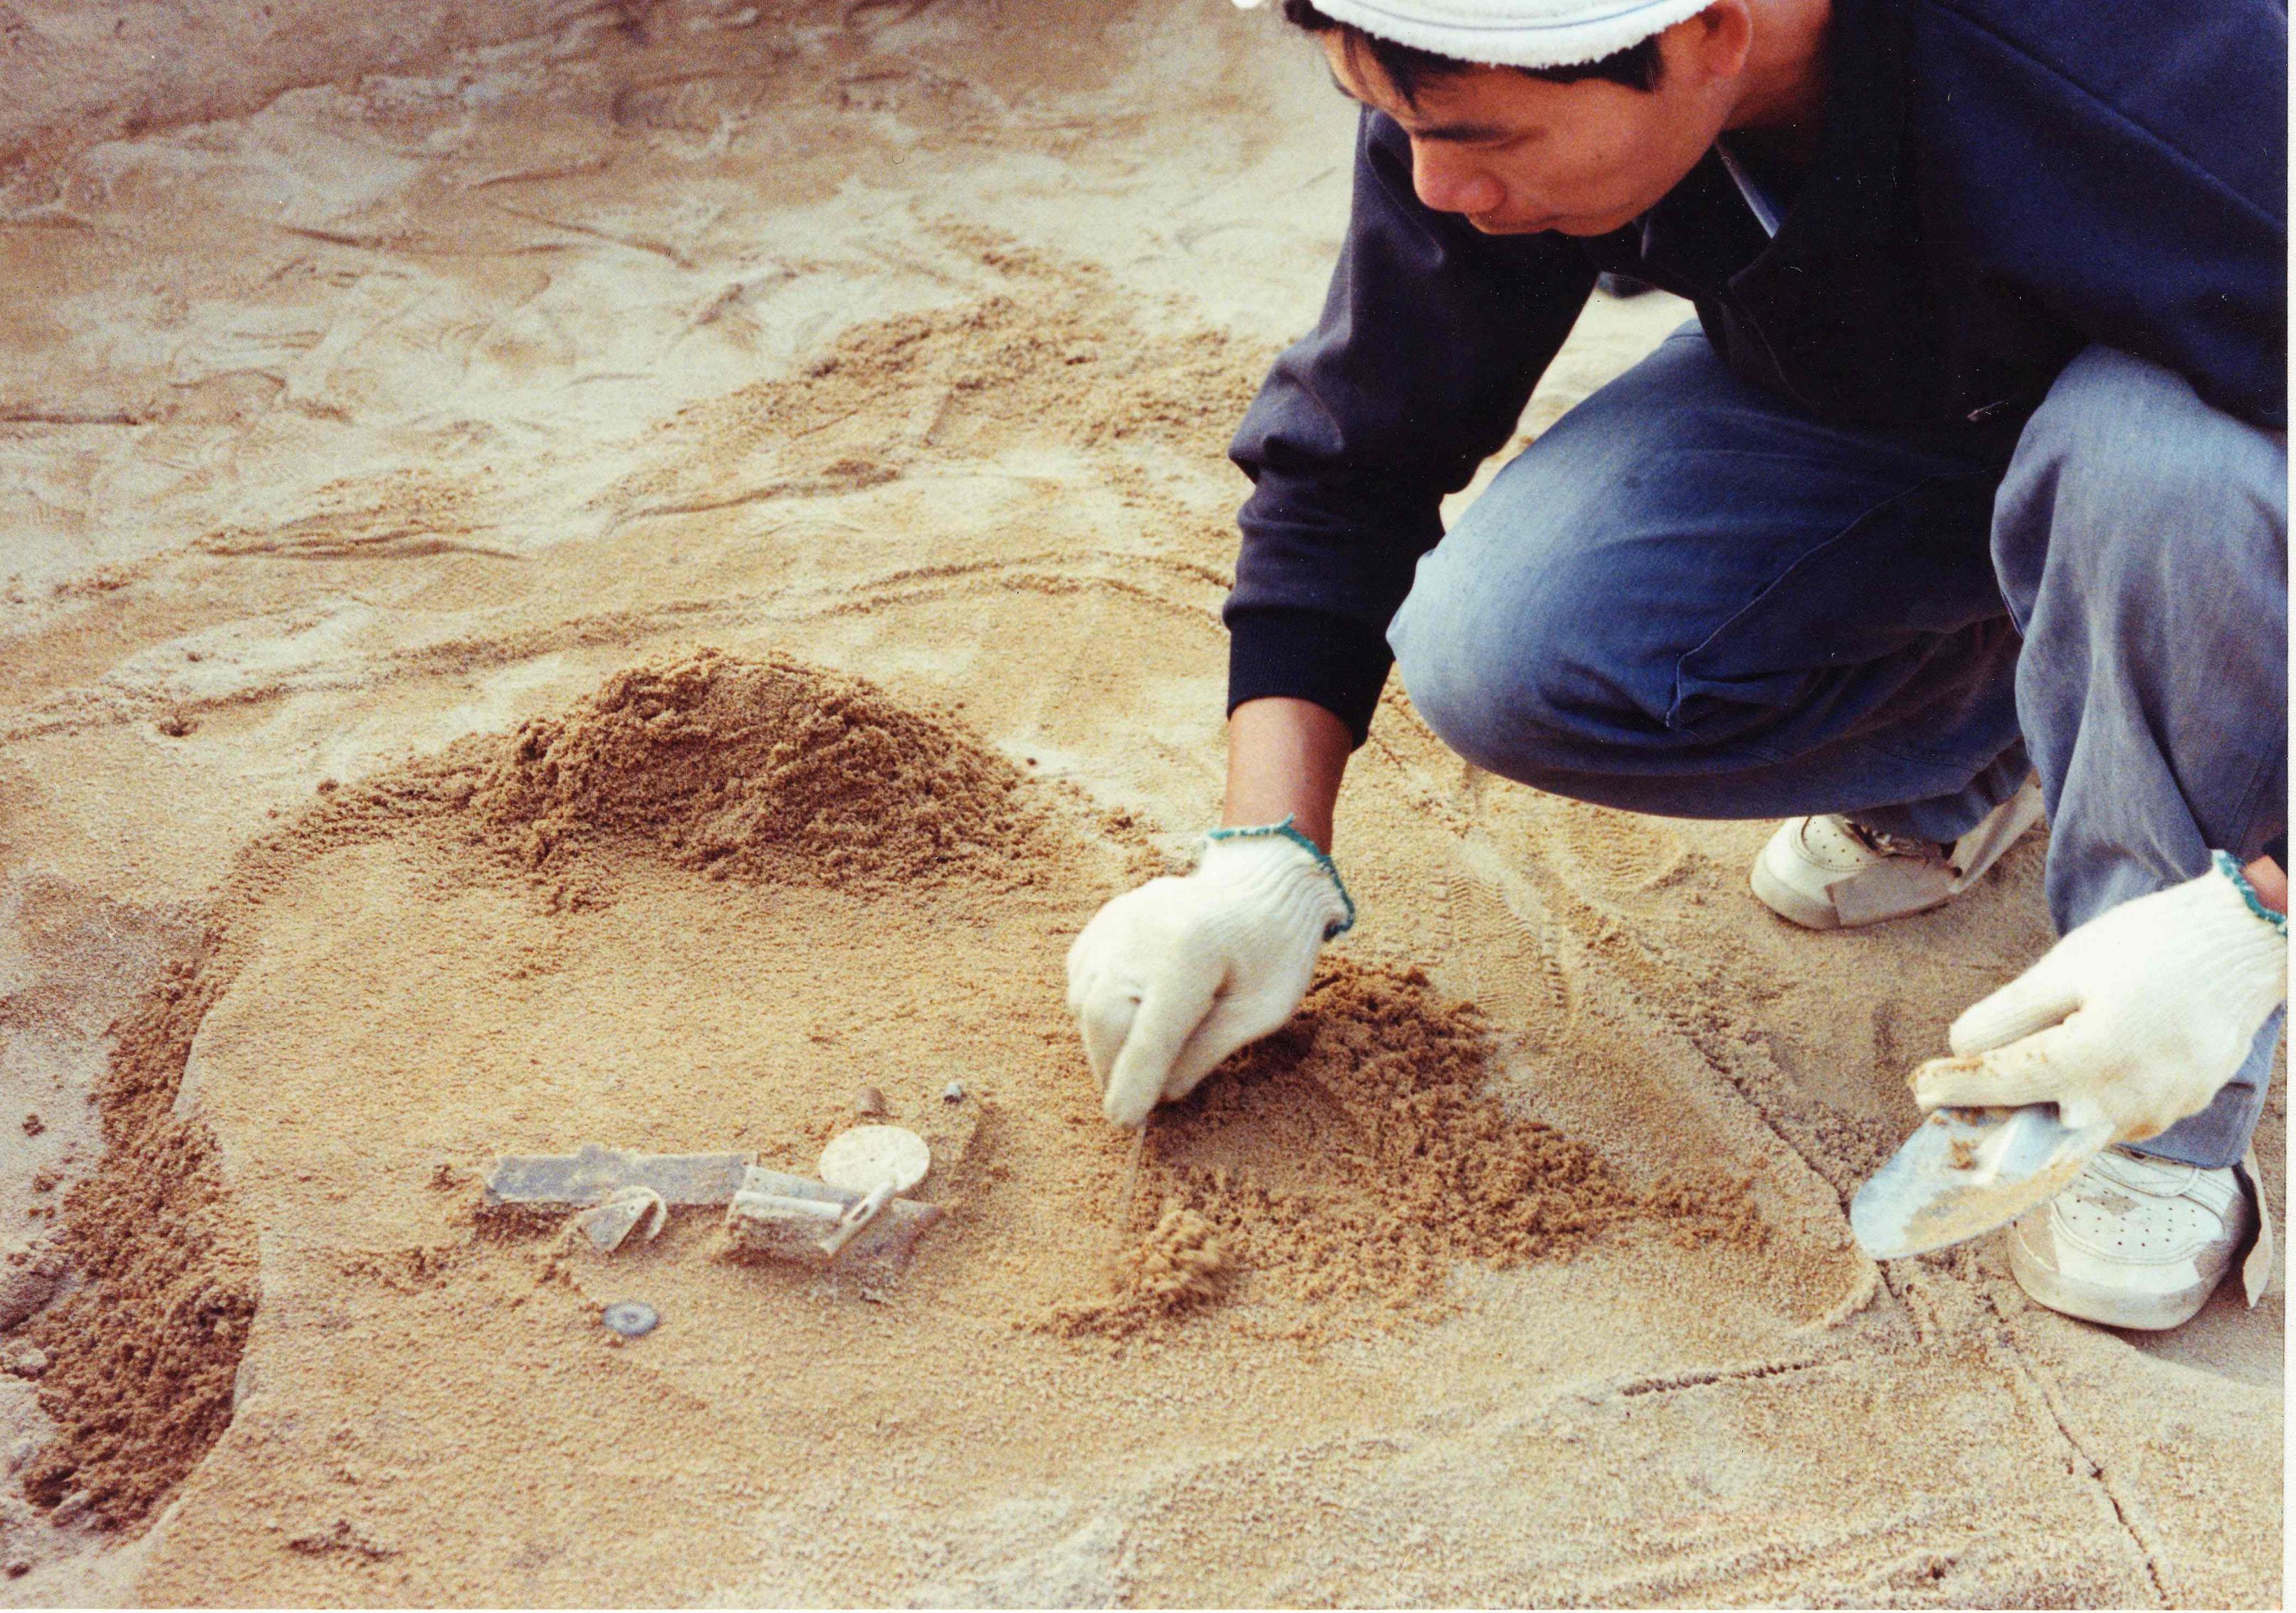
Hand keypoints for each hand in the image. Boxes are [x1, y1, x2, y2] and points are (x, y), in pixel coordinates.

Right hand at [1066, 824, 1352, 1127]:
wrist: (1263, 882)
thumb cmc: (1275, 949)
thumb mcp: (1262, 1010)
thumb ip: (1209, 1050)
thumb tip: (1162, 1092)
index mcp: (1190, 954)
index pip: (1149, 1037)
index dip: (1133, 1085)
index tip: (1126, 1121)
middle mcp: (1142, 932)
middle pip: (1103, 1018)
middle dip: (1112, 1068)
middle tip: (1133, 1101)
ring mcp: (1118, 920)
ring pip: (1085, 999)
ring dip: (1102, 1041)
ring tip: (1134, 1062)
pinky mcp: (1107, 919)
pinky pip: (1082, 976)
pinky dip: (1094, 1007)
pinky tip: (1125, 1020)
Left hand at [1912, 855, 2287, 1141]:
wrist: (2243, 943)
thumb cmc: (2153, 944)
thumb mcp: (2067, 966)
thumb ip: (2011, 1014)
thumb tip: (1962, 1050)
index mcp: (2096, 1057)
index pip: (2006, 1083)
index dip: (1955, 1087)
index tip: (1919, 1087)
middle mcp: (2131, 1100)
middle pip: (2040, 1122)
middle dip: (1993, 1115)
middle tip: (1947, 1102)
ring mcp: (2161, 1110)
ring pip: (2078, 1125)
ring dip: (2038, 1113)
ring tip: (1997, 1092)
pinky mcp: (2179, 1107)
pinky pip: (2114, 1117)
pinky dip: (2081, 1104)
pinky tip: (2060, 1083)